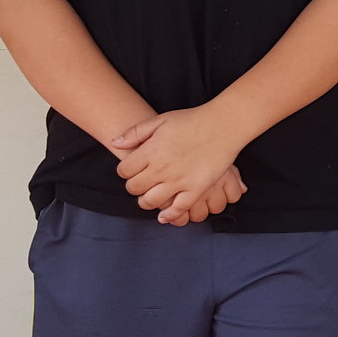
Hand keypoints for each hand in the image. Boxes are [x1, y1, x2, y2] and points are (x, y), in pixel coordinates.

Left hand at [110, 109, 246, 224]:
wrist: (222, 126)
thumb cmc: (192, 121)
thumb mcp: (160, 120)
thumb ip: (135, 132)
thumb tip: (115, 142)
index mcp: (150, 151)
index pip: (124, 171)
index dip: (125, 171)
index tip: (132, 170)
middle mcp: (161, 168)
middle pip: (134, 188)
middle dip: (134, 186)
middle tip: (141, 183)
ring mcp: (178, 181)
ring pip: (151, 201)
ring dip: (146, 202)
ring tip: (150, 197)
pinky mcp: (195, 189)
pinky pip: (178, 209)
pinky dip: (169, 215)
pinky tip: (164, 216)